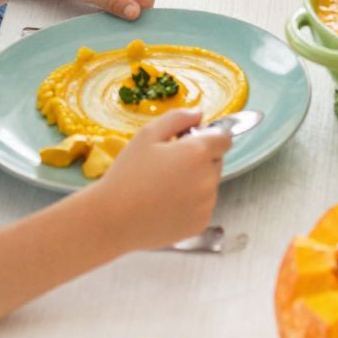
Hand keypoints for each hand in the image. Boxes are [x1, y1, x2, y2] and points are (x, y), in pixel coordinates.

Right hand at [93, 108, 224, 249]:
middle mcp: (209, 178)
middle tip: (168, 166)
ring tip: (163, 188)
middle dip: (199, 159)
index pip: (224, 138)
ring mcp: (207, 203)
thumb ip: (178, 118)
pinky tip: (166, 204)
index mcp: (198, 153)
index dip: (209, 136)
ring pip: (210, 184)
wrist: (113, 219)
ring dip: (196, 182)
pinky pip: (203, 206)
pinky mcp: (201, 223)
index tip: (189, 141)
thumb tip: (200, 114)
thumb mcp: (147, 135)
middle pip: (216, 161)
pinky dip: (191, 203)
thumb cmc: (128, 173)